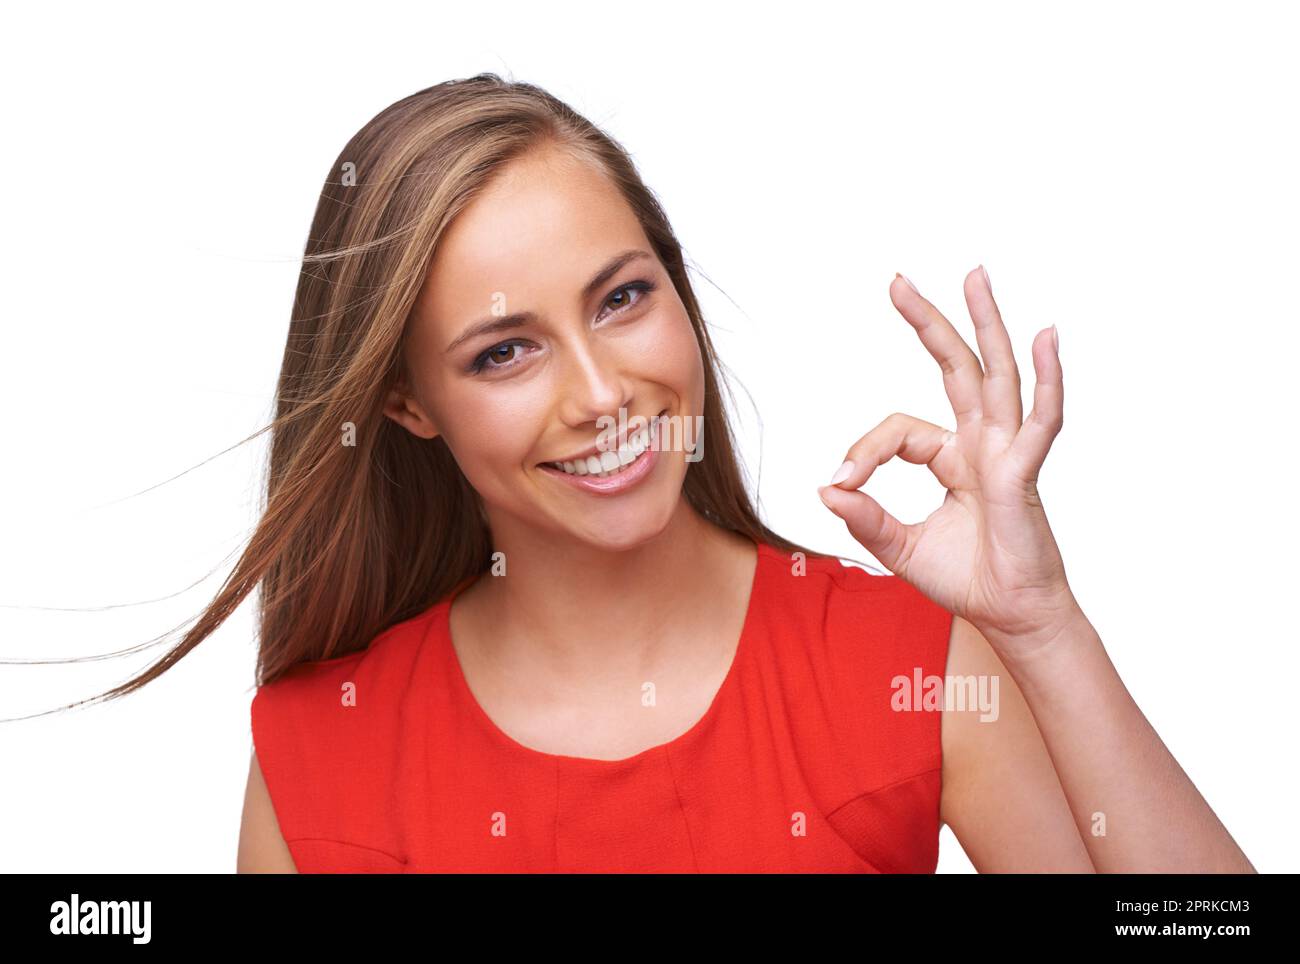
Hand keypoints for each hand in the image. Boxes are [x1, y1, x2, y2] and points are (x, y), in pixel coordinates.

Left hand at [817, 266, 1081, 660]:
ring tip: (974, 276)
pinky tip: (1045, 340)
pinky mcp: (1024, 474)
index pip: (899, 430)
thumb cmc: (967, 579)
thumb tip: (825, 489)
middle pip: (955, 367)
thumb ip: (864, 518)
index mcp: (952, 457)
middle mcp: (981, 444)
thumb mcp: (899, 547)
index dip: (865, 449)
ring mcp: (1007, 453)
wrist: (1009, 617)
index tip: (841, 479)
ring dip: (986, 324)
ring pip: (996, 376)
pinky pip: (1039, 422)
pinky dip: (1046, 382)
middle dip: (929, 322)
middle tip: (898, 281)